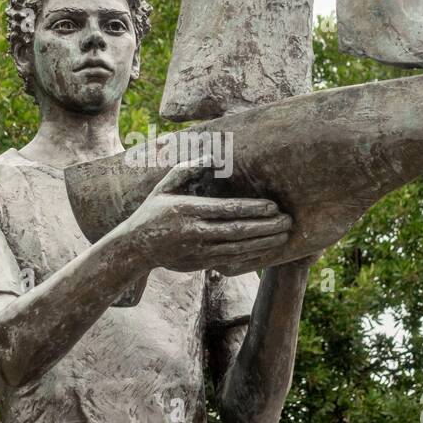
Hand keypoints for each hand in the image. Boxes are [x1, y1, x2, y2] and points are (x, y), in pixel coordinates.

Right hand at [121, 157, 292, 272]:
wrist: (135, 248)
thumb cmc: (152, 211)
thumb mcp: (164, 187)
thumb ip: (187, 170)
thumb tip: (212, 158)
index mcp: (188, 210)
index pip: (227, 210)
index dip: (252, 209)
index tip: (273, 206)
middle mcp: (195, 232)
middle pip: (237, 231)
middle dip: (265, 227)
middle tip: (288, 220)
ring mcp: (198, 250)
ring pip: (238, 248)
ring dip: (263, 242)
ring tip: (284, 235)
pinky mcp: (200, 264)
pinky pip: (231, 260)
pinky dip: (251, 255)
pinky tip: (267, 249)